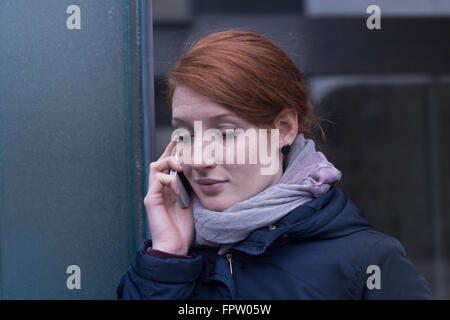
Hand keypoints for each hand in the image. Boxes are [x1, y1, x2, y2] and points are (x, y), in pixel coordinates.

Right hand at [144, 140, 193, 255]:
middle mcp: (159, 189)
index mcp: (168, 188)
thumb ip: (192, 188)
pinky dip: (170, 181)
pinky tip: (179, 190)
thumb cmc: (184, 228)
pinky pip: (157, 181)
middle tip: (183, 148)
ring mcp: (154, 193)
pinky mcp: (151, 200)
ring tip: (181, 167)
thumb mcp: (192, 202)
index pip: (169, 165)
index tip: (183, 140)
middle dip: (171, 151)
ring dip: (170, 163)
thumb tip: (202, 173)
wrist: (175, 246)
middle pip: (160, 161)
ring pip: (156, 166)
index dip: (174, 151)